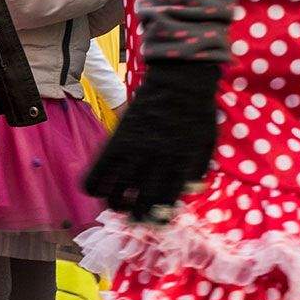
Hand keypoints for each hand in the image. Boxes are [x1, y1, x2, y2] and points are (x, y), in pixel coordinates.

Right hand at [82, 60, 220, 217]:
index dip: (159, 217)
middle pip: (139, 203)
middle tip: (134, 214)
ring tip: (116, 203)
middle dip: (136, 216)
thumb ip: (199, 169)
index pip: (165, 203)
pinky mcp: (116, 140)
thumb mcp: (207, 142)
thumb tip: (189, 193)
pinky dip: (92, 186)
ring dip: (114, 205)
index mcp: (180, 164)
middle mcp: (156, 162)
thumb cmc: (197, 110)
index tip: (155, 220)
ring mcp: (134, 150)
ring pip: (114, 194)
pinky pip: (96, 173)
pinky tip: (97, 187)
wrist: (179, 79)